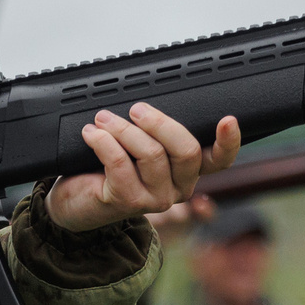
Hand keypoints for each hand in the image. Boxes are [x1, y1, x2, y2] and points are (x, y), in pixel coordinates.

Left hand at [47, 107, 241, 232]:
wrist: (75, 201)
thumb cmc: (107, 168)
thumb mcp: (137, 146)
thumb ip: (154, 131)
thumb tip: (149, 103)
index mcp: (187, 171)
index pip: (220, 160)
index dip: (229, 142)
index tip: (228, 120)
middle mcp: (178, 187)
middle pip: (187, 150)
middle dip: (159, 122)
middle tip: (135, 109)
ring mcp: (155, 199)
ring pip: (151, 154)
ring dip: (123, 129)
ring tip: (103, 119)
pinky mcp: (128, 201)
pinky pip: (120, 162)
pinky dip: (103, 141)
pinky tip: (91, 134)